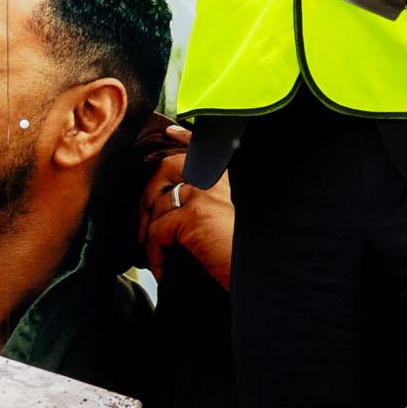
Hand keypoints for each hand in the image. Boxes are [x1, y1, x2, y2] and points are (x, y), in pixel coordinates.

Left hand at [139, 132, 238, 287]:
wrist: (263, 275)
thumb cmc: (246, 258)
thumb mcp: (228, 223)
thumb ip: (208, 205)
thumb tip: (174, 208)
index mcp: (228, 177)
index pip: (205, 146)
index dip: (185, 137)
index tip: (169, 132)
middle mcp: (218, 178)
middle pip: (167, 167)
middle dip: (147, 194)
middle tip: (143, 226)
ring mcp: (206, 192)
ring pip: (158, 204)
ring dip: (148, 233)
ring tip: (154, 257)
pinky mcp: (195, 214)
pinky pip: (157, 231)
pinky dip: (153, 254)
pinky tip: (162, 271)